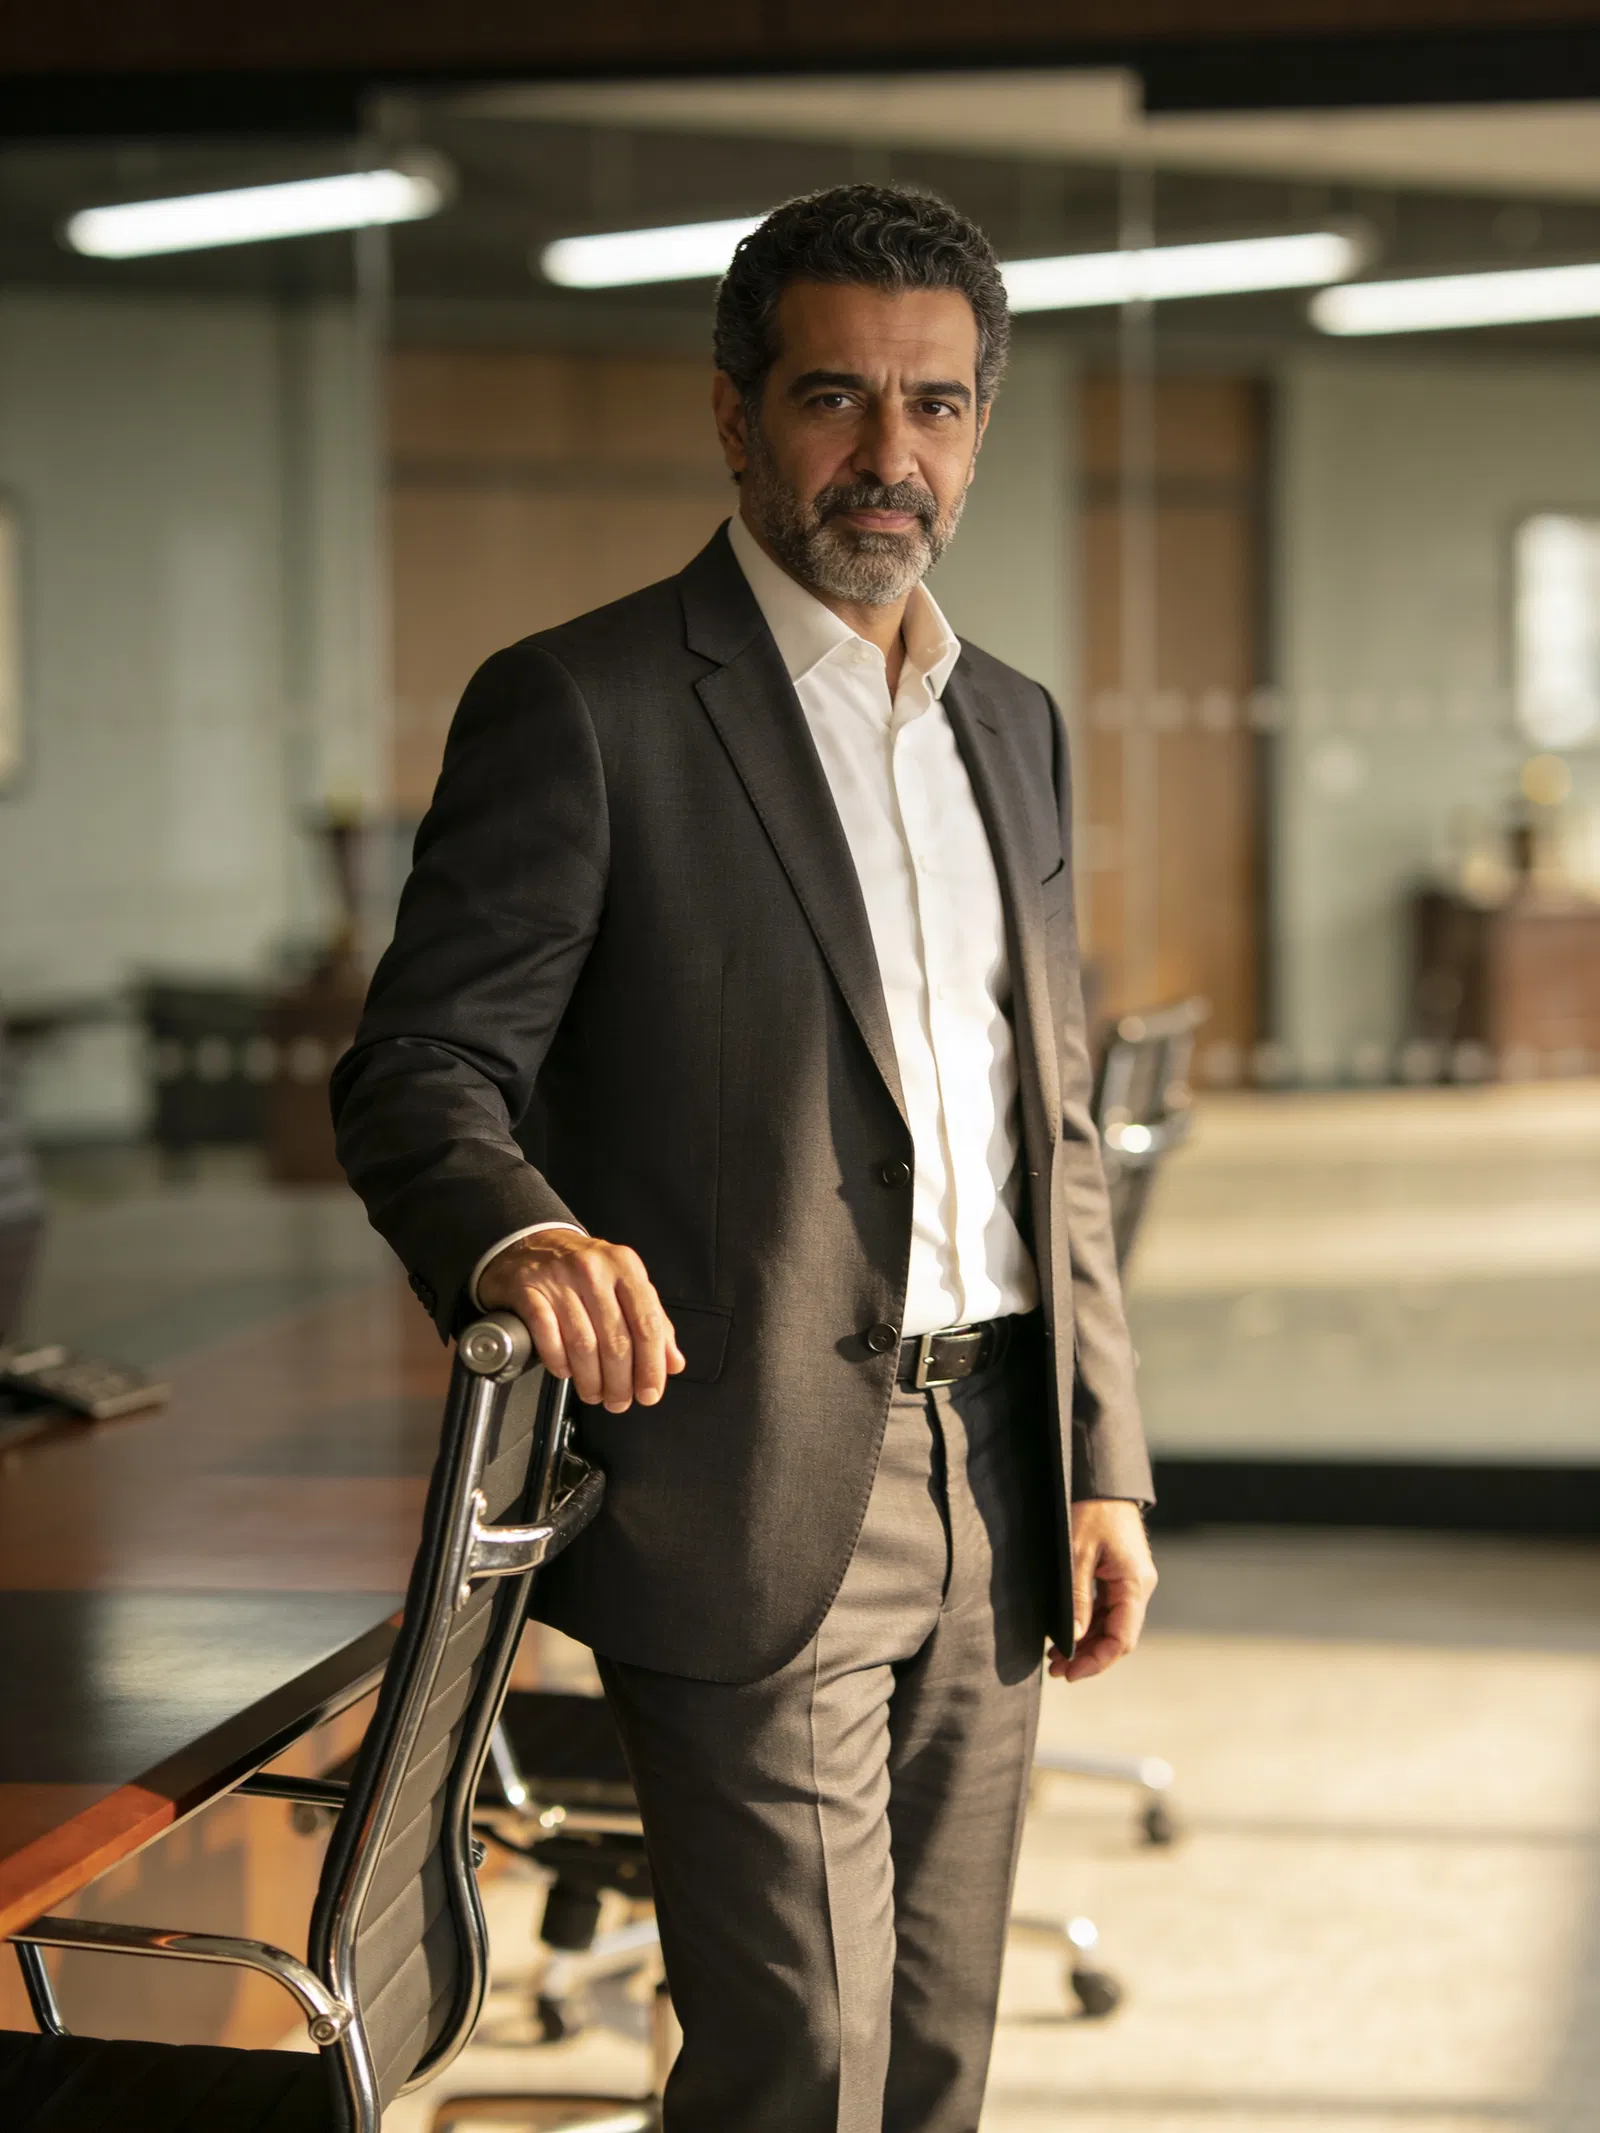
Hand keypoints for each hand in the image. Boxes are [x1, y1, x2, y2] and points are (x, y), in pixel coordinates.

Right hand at [477, 1229, 684, 1412]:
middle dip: (620, 1381)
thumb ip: (653, 1322)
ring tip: (594, 1394)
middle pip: (615, 1340)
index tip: (650, 1393)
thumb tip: (673, 1363)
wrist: (531, 1244)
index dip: (651, 1366)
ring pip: (583, 1344)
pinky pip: (548, 1336)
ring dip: (591, 1380)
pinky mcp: (528, 1290)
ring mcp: (559, 1279)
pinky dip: (559, 1361)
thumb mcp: (625, 1286)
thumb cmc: (584, 1272)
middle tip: (619, 1402)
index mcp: (625, 1267)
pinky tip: (565, 1372)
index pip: (647, 1323)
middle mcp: (594, 1269)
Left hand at [1047, 1499, 1156, 1684]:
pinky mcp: (1119, 1576)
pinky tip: (1067, 1634)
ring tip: (1055, 1658)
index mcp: (1135, 1584)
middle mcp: (1138, 1587)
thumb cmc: (1091, 1511)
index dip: (1096, 1661)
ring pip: (1111, 1626)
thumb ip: (1077, 1598)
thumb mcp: (1077, 1554)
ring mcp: (1130, 1583)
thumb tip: (1071, 1638)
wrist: (1102, 1481)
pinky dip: (1088, 1625)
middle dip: (1088, 1657)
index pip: (1121, 1639)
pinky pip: (1107, 1610)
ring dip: (1086, 1644)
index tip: (1069, 1673)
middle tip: (1055, 1671)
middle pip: (1117, 1637)